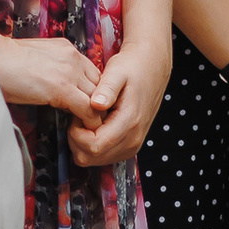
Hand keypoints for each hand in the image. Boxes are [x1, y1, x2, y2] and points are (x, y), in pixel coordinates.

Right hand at [0, 35, 107, 121]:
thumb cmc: (3, 63)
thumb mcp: (35, 59)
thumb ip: (51, 69)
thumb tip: (54, 89)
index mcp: (66, 49)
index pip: (92, 72)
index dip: (91, 90)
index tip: (85, 104)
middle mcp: (73, 58)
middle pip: (99, 84)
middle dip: (97, 103)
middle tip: (90, 119)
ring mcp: (69, 72)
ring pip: (97, 98)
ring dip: (94, 114)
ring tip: (88, 128)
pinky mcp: (62, 89)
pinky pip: (87, 109)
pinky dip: (88, 122)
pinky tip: (82, 130)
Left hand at [68, 35, 168, 167]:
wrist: (152, 68)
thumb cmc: (133, 67)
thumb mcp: (118, 71)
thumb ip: (106, 89)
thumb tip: (96, 104)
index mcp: (129, 122)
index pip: (93, 146)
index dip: (77, 134)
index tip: (77, 114)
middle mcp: (133, 139)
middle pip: (91, 157)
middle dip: (77, 139)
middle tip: (79, 116)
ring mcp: (132, 145)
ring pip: (94, 160)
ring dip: (83, 142)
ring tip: (87, 118)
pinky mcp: (129, 146)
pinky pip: (102, 156)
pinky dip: (92, 144)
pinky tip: (94, 125)